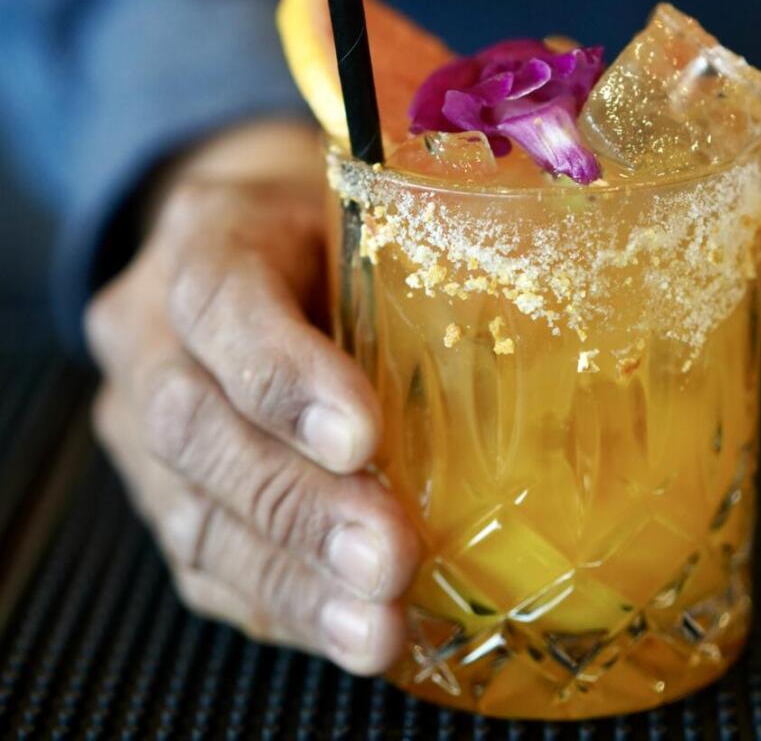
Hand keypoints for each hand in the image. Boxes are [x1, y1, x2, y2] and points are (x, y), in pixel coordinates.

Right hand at [85, 120, 418, 673]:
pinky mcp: (163, 493)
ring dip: (291, 579)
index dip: (285, 376)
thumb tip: (538, 343)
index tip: (363, 439)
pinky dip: (282, 604)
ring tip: (373, 626)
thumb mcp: (366, 212)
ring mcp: (142, 422)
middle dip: (297, 504)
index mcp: (208, 236)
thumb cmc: (328, 230)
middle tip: (386, 556)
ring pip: (194, 513)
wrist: (249, 249)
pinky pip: (204, 563)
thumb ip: (412, 261)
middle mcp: (154, 333)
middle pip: (196, 425)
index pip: (223, 300)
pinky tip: (346, 630)